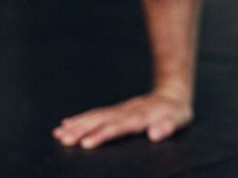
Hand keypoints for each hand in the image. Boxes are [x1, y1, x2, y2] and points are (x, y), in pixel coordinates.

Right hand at [52, 90, 192, 148]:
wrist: (173, 93)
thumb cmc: (177, 112)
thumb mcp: (179, 119)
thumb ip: (168, 127)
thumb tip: (155, 135)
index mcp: (141, 117)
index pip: (118, 127)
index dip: (102, 134)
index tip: (86, 144)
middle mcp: (126, 112)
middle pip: (101, 120)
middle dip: (81, 130)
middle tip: (63, 139)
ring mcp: (120, 109)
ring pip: (95, 116)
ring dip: (76, 124)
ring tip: (58, 133)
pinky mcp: (116, 110)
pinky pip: (96, 113)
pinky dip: (80, 118)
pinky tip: (67, 123)